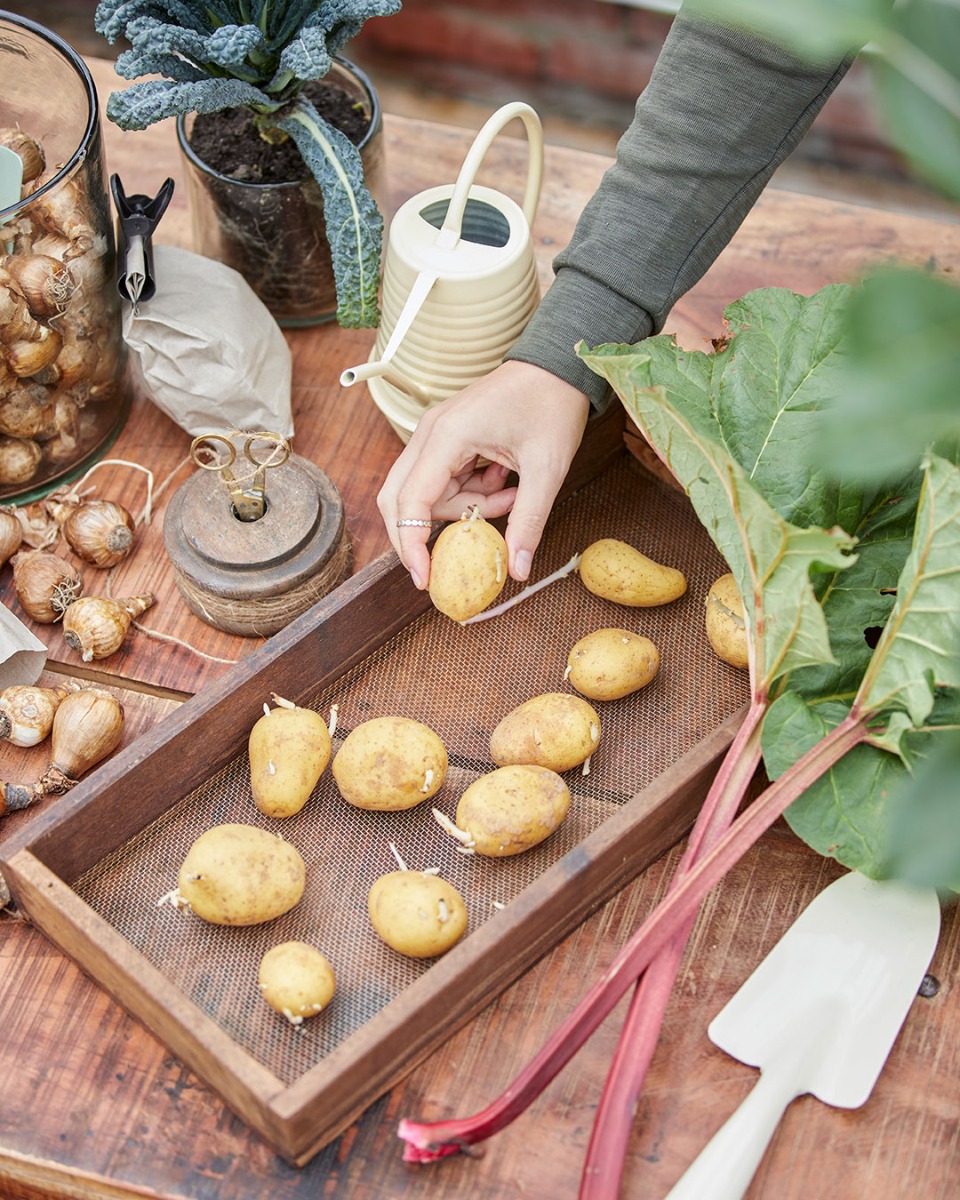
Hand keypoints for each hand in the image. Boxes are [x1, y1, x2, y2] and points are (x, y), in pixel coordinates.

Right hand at [377, 360, 590, 589]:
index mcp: (447, 435)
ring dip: (465, 509)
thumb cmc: (551, 405)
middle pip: (400, 498)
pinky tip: (504, 481)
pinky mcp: (447, 438)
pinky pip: (444, 481)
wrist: (557, 365)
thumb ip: (528, 521)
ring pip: (427, 493)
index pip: (411, 500)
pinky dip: (471, 493)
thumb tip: (518, 569)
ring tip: (511, 495)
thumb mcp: (547, 468)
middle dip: (419, 534)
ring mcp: (436, 435)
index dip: (411, 543)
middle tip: (442, 565)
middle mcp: (430, 434)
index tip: (422, 578)